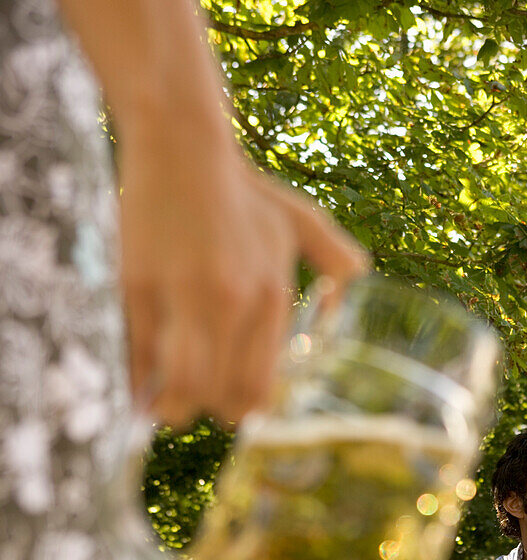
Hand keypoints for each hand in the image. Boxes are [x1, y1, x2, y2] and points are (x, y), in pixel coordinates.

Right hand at [119, 143, 365, 425]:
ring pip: (182, 387)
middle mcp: (236, 302)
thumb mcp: (298, 220)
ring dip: (170, 408)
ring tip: (160, 405)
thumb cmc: (243, 190)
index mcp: (273, 295)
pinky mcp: (139, 286)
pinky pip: (138, 359)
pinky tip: (136, 384)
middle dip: (205, 410)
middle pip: (221, 395)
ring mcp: (186, 296)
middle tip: (193, 405)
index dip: (242, 409)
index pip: (260, 384)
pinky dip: (136, 383)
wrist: (185, 148)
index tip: (228, 407)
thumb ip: (331, 253)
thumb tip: (358, 276)